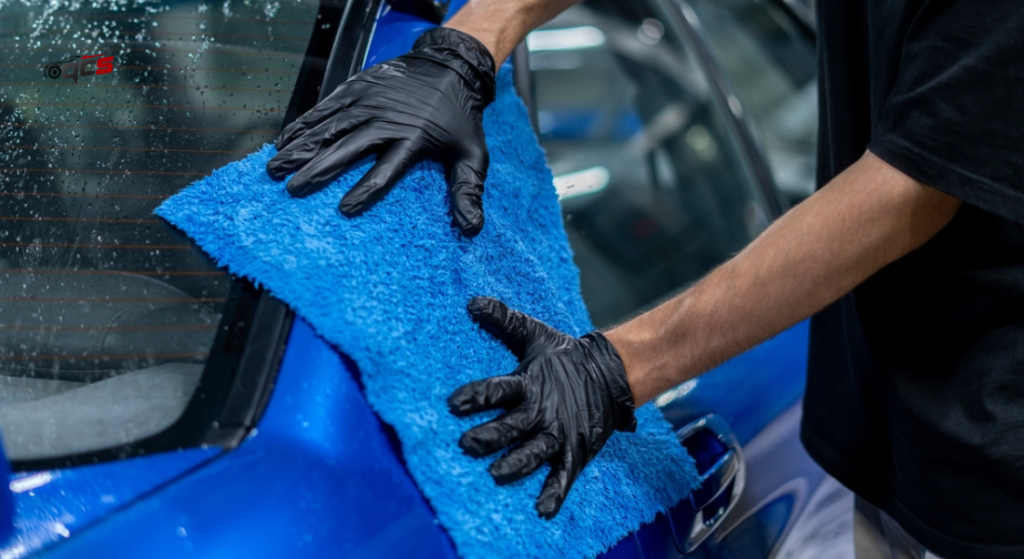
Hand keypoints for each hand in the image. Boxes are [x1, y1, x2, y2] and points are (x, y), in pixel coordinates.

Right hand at [266, 28, 495, 236]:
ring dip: (300, 148)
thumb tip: (472, 229)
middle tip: (294, 190)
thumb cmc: (459, 117)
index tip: (344, 210)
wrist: (450, 67)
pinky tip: (283, 141)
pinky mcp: (356, 87)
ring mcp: (368, 101)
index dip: (366, 191)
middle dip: (318, 170)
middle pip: (347, 149)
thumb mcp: (472, 154)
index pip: (386, 170)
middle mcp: (386, 120)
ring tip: (275, 168)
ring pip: (329, 127)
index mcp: (413, 138)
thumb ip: (467, 190)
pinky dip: (302, 124)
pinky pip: (325, 108)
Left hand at [448, 297, 636, 518]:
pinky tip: (542, 510)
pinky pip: (563, 475)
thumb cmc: (565, 356)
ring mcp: (558, 433)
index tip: (452, 404)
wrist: (612, 373)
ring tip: (495, 476)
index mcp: (528, 384)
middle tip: (465, 445)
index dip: (476, 396)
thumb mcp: (535, 335)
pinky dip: (554, 493)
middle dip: (488, 436)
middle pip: (510, 426)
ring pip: (532, 453)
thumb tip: (472, 301)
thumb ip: (503, 321)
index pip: (497, 389)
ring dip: (514, 465)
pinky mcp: (575, 450)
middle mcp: (541, 411)